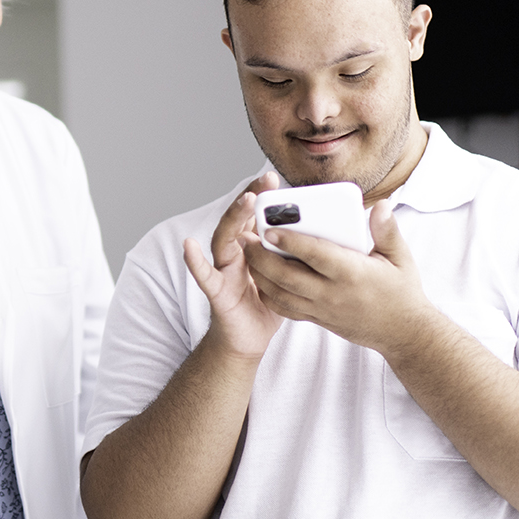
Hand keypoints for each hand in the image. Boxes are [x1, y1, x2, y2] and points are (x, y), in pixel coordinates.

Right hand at [183, 173, 285, 359]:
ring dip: (232, 218)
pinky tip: (189, 246)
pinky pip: (204, 275)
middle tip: (266, 180)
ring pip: (224, 239)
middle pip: (240, 220)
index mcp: (253, 248)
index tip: (274, 178)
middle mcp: (236, 254)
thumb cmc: (268, 307)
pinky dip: (195, 261)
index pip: (256, 216)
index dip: (263, 197)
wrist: (248, 340)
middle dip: (250, 198)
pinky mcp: (217, 291)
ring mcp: (224, 270)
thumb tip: (329, 237)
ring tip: (243, 201)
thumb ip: (297, 256)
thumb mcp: (288, 276)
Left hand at [242, 200, 439, 355]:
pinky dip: (270, 295)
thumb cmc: (401, 291)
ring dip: (260, 275)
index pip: (315, 255)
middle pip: (288, 276)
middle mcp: (333, 294)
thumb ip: (387, 231)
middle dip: (263, 257)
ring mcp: (323, 309)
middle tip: (247, 238)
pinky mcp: (318, 319)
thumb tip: (380, 206)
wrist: (402, 333)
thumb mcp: (400, 258)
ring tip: (248, 255)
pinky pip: (286, 309)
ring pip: (281, 294)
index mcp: (352, 273)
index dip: (291, 242)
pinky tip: (261, 279)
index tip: (271, 229)